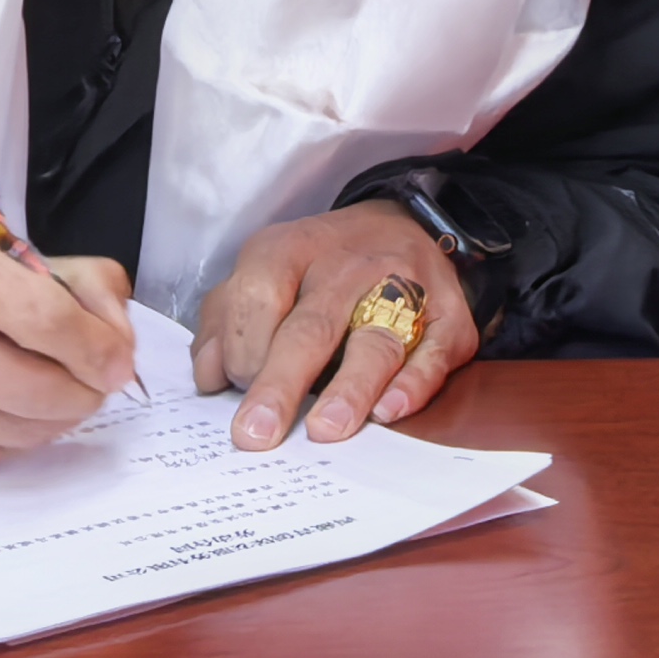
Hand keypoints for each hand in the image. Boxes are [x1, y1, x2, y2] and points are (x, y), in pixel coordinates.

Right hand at [0, 233, 136, 481]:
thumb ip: (70, 282)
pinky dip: (6, 443)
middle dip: (82, 393)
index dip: (98, 348)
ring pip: (16, 435)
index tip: (116, 361)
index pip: (46, 320)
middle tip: (90, 385)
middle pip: (37, 389)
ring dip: (50, 422)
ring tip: (48, 398)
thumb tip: (120, 339)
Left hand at [189, 202, 477, 449]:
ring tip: (326, 429)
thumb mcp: (263, 274)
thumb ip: (225, 320)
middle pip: (312, 327)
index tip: (235, 390)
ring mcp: (406, 287)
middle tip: (257, 433)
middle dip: (281, 382)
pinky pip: (436, 351)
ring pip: (376, 340)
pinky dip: (413, 384)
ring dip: (350, 388)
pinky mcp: (450, 315)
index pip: (257, 296)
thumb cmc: (319, 268)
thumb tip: (209, 378)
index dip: (242, 347)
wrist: (402, 224)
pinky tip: (388, 411)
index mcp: (293, 249)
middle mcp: (349, 264)